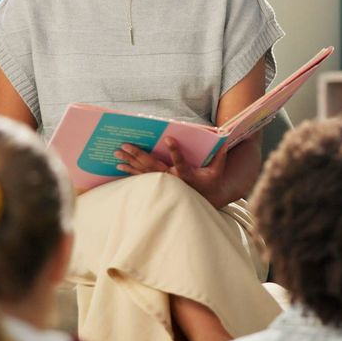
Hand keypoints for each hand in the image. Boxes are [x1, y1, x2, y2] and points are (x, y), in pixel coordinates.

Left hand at [114, 138, 231, 207]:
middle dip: (138, 155)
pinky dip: (130, 172)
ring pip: (144, 172)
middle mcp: (172, 180)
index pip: (180, 162)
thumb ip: (220, 155)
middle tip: (125, 145)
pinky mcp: (158, 185)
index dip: (175, 151)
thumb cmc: (210, 183)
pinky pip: (141, 178)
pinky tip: (119, 166)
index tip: (168, 138)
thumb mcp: (217, 171)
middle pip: (153, 167)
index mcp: (187, 175)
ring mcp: (163, 183)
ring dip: (129, 162)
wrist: (203, 202)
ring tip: (116, 154)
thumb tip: (224, 138)